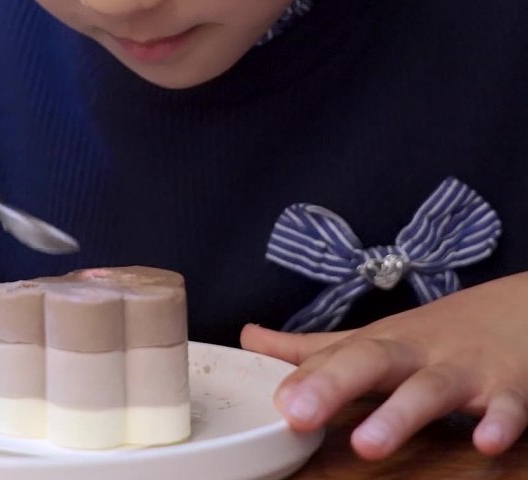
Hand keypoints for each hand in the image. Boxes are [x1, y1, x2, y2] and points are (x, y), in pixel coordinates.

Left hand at [242, 272, 527, 459]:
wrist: (518, 307)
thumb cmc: (438, 331)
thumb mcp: (374, 336)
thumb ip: (313, 348)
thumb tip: (249, 339)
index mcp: (381, 345)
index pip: (335, 359)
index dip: (303, 380)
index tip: (273, 404)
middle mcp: (416, 354)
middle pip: (371, 362)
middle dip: (333, 385)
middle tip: (298, 415)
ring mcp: (463, 369)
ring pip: (431, 389)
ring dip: (400, 413)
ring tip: (368, 443)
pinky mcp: (509, 387)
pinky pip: (507, 406)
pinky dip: (499, 421)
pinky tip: (485, 441)